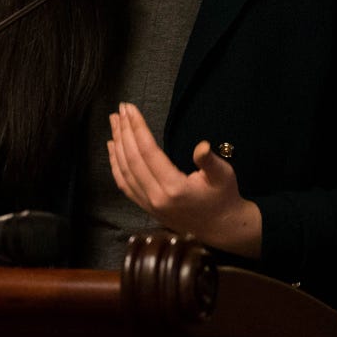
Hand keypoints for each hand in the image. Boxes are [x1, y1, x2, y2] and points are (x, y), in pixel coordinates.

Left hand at [107, 102, 261, 258]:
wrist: (221, 228)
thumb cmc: (223, 197)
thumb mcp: (223, 176)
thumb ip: (210, 161)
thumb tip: (201, 146)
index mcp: (174, 188)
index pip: (148, 152)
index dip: (137, 128)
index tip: (130, 109)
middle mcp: (156, 198)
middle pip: (132, 159)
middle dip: (124, 131)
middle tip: (120, 109)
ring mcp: (148, 204)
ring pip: (124, 171)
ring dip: (117, 144)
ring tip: (114, 121)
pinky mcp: (146, 207)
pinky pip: (124, 184)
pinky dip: (115, 163)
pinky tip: (112, 146)